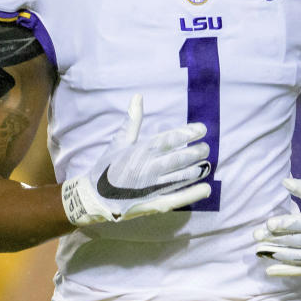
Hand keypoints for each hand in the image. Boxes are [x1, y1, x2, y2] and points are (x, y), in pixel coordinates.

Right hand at [61, 94, 211, 225]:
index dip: (186, 133)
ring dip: (196, 169)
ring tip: (207, 163)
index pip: (168, 140)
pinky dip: (192, 193)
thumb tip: (138, 96)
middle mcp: (146, 169)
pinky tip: (206, 188)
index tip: (201, 129)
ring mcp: (151, 188)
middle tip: (206, 147)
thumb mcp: (118, 142)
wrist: (93, 198)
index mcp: (139, 152)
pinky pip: (176, 198)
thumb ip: (132, 120)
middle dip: (195, 152)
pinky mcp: (153, 204)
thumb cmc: (107, 167)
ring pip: (179, 177)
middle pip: (177, 158)